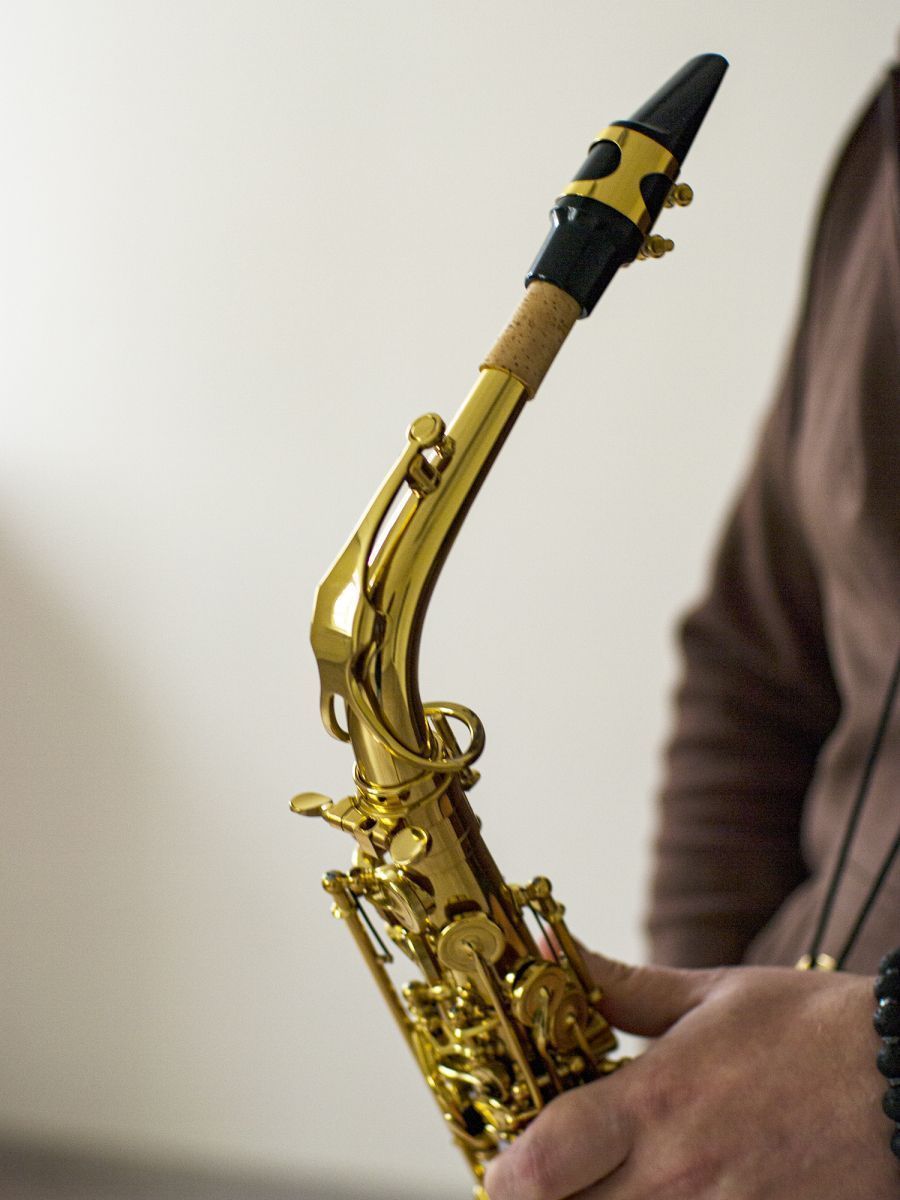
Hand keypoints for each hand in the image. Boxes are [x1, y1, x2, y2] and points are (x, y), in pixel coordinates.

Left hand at [483, 952, 894, 1198]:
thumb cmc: (813, 1029)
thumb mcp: (711, 993)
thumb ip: (620, 987)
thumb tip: (548, 953)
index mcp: (657, 1103)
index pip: (542, 1163)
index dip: (504, 1173)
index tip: (501, 1162)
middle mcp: (678, 1175)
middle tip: (550, 1173)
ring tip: (603, 1182)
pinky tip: (659, 1194)